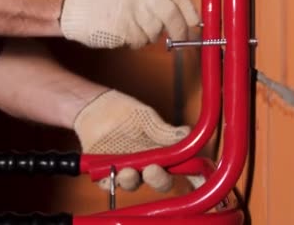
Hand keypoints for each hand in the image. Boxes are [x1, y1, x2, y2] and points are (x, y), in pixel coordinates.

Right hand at [60, 0, 199, 48]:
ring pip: (156, 31)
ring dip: (149, 36)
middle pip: (172, 14)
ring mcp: (132, 8)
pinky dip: (134, 42)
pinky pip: (139, 41)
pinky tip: (121, 33)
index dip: (190, 8)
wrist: (73, 6)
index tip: (195, 23)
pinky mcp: (123, 26)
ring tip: (132, 28)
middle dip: (179, 30)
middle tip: (180, 40)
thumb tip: (184, 17)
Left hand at [74, 89, 195, 192]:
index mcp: (164, 154)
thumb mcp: (146, 118)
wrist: (95, 109)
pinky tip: (111, 171)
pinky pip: (110, 184)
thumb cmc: (125, 113)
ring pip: (134, 185)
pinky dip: (110, 180)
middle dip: (158, 180)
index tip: (198, 178)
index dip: (194, 178)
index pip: (184, 170)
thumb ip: (164, 130)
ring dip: (132, 180)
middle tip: (152, 169)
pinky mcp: (107, 174)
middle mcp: (149, 166)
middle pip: (161, 182)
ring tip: (127, 170)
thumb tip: (187, 133)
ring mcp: (129, 171)